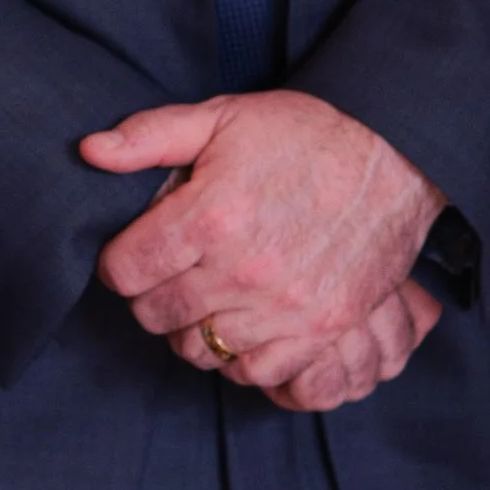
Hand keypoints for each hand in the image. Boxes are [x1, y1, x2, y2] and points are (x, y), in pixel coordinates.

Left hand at [80, 90, 445, 409]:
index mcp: (210, 217)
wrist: (399, 157)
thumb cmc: (306, 134)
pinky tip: (244, 323)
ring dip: (192, 328)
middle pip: (156, 315)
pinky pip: (257, 373)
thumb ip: (151, 136)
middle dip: (151, 294)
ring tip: (205, 298)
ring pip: (201, 350)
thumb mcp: (224, 117)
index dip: (120, 261)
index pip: (124, 271)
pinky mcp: (323, 330)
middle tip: (169, 273)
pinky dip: (241, 357)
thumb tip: (90, 152)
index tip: (135, 252)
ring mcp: (286, 308)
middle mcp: (244, 272)